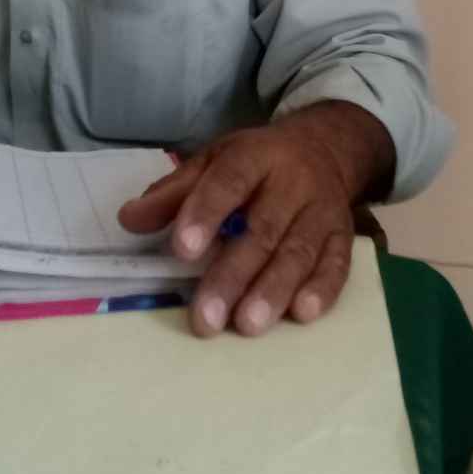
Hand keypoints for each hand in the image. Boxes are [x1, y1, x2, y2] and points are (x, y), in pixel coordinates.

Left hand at [119, 120, 355, 337]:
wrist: (325, 148)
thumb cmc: (256, 164)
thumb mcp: (213, 162)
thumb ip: (173, 193)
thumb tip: (129, 220)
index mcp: (254, 156)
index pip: (229, 181)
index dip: (206, 213)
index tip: (182, 250)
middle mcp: (293, 181)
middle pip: (263, 229)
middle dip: (233, 275)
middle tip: (207, 317)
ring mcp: (322, 209)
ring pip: (299, 251)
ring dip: (274, 290)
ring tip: (248, 324)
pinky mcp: (344, 235)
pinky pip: (337, 263)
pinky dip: (322, 289)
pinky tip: (302, 313)